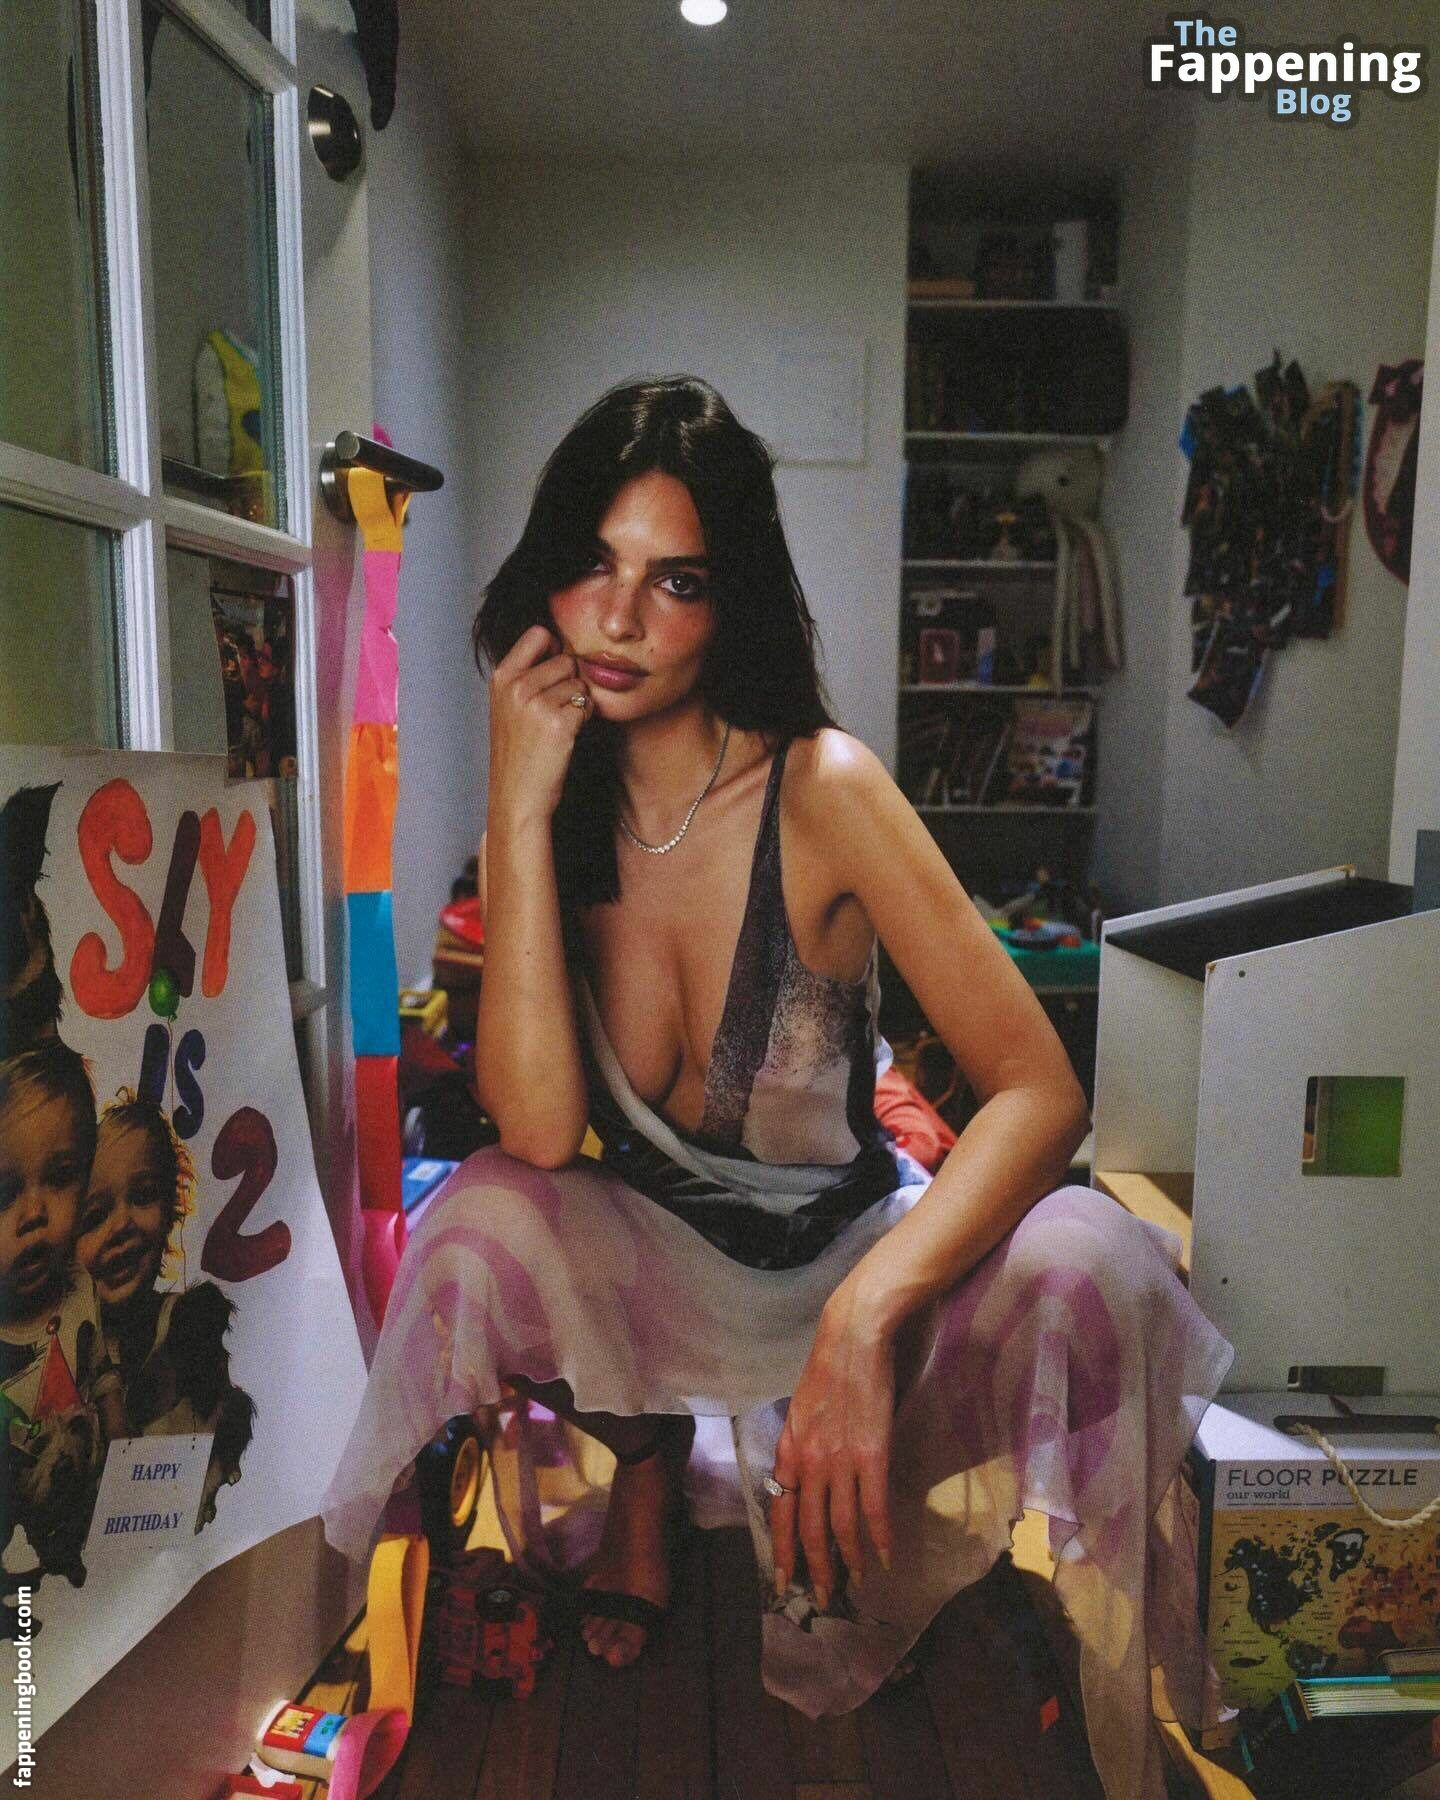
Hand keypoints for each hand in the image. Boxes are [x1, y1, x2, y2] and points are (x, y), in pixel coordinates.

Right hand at [487, 624, 591, 826]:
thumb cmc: (518, 753)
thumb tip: (562, 646)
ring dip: (578, 702)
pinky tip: (566, 738)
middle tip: (554, 712)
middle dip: (569, 682)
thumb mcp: (508, 706)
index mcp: (501, 677)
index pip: (539, 633)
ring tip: (557, 727)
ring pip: (579, 682)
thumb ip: (527, 675)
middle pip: (566, 660)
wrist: (518, 796)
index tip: (553, 672)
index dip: (555, 649)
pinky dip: (584, 721)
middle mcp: (516, 685)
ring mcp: (537, 703)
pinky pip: (587, 704)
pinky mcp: (560, 723)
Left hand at [768, 1308, 895, 1608]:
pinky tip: (886, 1558)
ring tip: (857, 1585)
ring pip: (842, 1526)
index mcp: (789, 1451)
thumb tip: (802, 1479)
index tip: (782, 1582)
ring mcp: (841, 1461)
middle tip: (821, 1599)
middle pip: (810, 1529)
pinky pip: (874, 1508)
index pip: (780, 1513)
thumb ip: (800, 1447)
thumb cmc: (827, 1369)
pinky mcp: (873, 1455)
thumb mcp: (800, 1411)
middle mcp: (810, 1462)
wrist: (852, 1338)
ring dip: (850, 1561)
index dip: (782, 1551)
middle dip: (815, 1569)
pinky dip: (880, 1538)